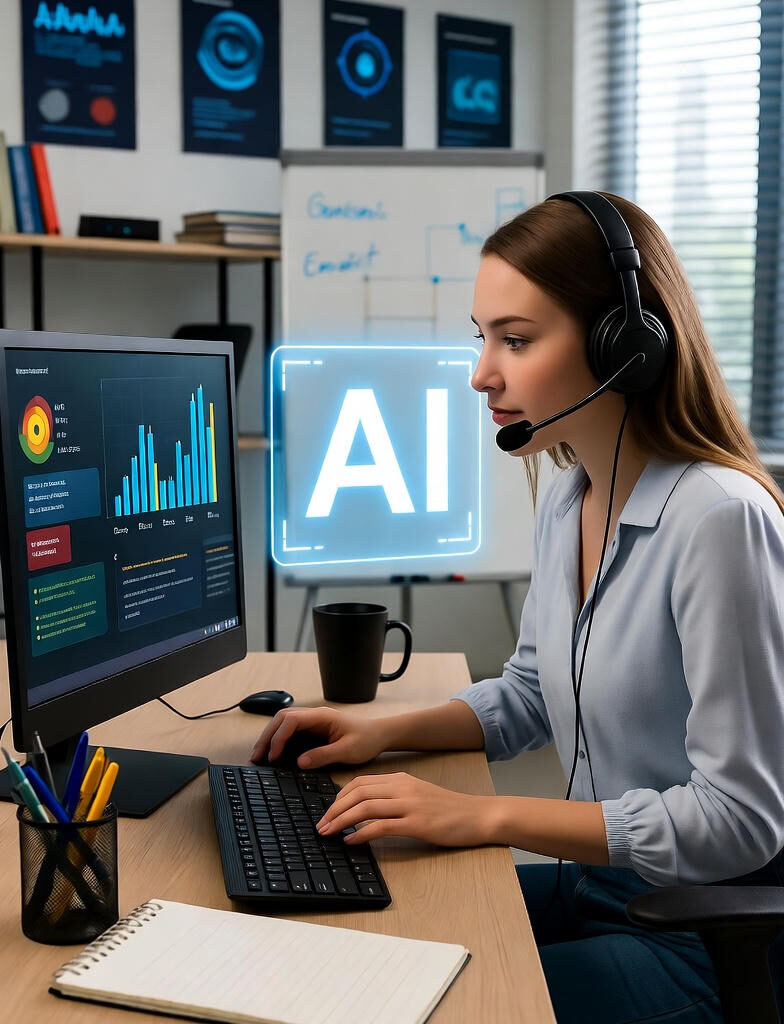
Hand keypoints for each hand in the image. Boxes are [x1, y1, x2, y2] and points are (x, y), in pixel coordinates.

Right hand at [249, 707, 387, 768]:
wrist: (379, 735)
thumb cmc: (367, 740)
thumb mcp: (347, 751)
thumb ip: (324, 755)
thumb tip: (300, 762)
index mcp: (322, 717)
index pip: (291, 720)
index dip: (278, 737)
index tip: (273, 756)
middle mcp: (315, 716)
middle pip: (282, 719)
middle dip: (267, 736)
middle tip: (257, 757)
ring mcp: (313, 722)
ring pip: (283, 723)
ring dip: (270, 737)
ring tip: (260, 756)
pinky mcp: (313, 730)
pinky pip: (291, 731)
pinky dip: (279, 741)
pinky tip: (274, 753)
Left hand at [316, 771, 495, 846]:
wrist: (478, 815)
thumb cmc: (449, 809)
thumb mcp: (418, 795)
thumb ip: (394, 797)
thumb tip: (366, 808)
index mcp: (401, 779)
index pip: (360, 782)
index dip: (339, 797)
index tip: (327, 812)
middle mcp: (402, 788)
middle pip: (357, 793)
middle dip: (334, 809)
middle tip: (321, 825)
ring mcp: (410, 804)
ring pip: (365, 807)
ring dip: (342, 821)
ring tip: (329, 833)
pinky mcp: (417, 823)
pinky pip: (381, 826)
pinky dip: (361, 833)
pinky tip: (351, 841)